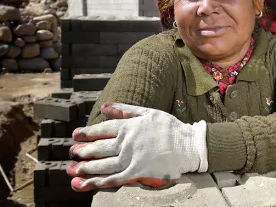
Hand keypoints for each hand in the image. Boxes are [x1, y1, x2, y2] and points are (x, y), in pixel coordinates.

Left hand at [66, 103, 207, 191]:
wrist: (188, 145)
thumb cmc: (169, 127)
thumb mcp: (148, 112)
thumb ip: (124, 110)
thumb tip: (104, 106)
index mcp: (129, 127)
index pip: (102, 130)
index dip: (87, 133)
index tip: (76, 136)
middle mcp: (126, 143)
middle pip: (99, 148)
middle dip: (83, 151)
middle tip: (73, 154)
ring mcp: (131, 159)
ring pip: (102, 165)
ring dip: (86, 168)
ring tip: (73, 170)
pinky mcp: (137, 172)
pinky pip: (114, 178)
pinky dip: (98, 182)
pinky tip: (87, 184)